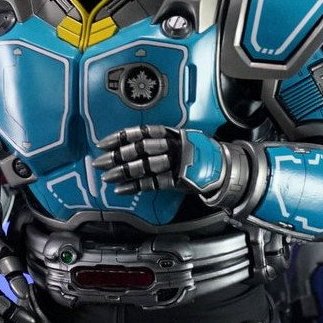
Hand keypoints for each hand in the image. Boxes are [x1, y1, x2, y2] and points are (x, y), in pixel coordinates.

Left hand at [95, 125, 235, 195]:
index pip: (141, 132)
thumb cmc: (197, 153)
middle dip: (116, 156)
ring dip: (122, 172)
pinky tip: (121, 189)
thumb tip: (131, 145)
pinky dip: (135, 186)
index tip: (103, 143)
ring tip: (107, 177)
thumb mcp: (180, 139)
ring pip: (144, 166)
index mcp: (171, 133)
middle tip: (99, 162)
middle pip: (139, 149)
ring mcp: (176, 163)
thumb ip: (160, 141)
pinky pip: (153, 183)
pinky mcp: (178, 180)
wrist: (223, 168)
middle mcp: (172, 146)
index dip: (120, 137)